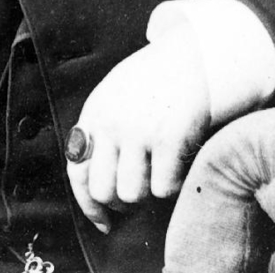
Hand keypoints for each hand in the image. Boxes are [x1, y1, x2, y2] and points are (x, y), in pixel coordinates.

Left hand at [65, 25, 210, 232]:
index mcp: (95, 112)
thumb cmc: (159, 82)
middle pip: (103, 190)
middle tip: (141, 191)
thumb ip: (104, 133)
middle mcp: (111, 121)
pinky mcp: (168, 137)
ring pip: (132, 194)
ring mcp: (138, 129)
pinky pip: (164, 188)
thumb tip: (100, 194)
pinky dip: (175, 182)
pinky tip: (182, 160)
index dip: (88, 204)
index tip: (104, 221)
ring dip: (150, 190)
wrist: (197, 53)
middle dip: (121, 202)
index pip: (76, 171)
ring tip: (162, 167)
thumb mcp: (118, 96)